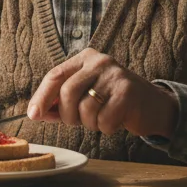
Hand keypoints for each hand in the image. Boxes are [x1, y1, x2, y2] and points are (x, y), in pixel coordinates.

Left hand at [26, 48, 178, 137]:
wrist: (153, 105)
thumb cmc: (112, 101)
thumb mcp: (85, 96)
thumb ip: (60, 102)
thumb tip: (36, 112)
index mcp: (85, 58)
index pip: (55, 76)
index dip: (42, 97)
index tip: (33, 114)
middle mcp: (99, 62)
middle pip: (68, 92)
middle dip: (67, 115)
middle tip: (77, 122)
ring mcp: (115, 75)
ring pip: (85, 108)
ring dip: (89, 124)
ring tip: (100, 119)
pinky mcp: (128, 92)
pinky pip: (104, 119)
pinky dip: (106, 127)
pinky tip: (115, 121)